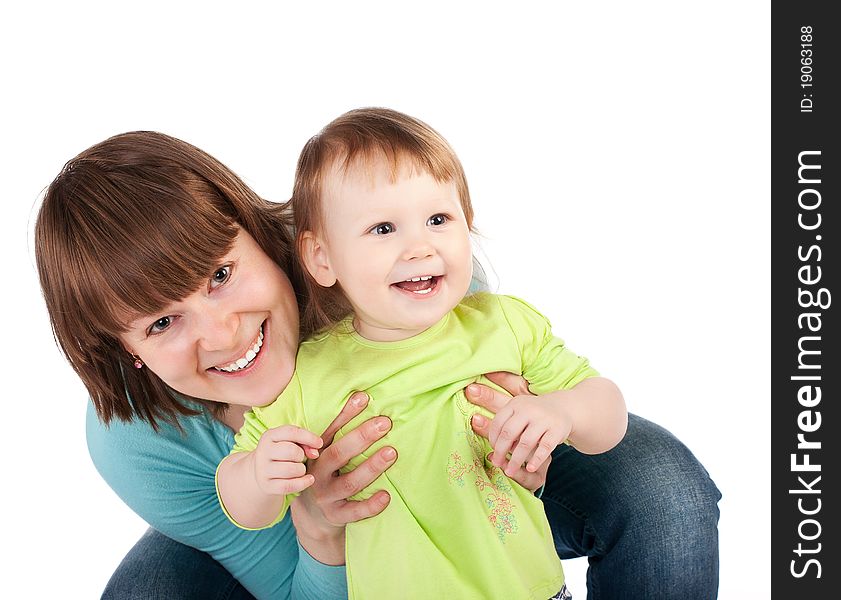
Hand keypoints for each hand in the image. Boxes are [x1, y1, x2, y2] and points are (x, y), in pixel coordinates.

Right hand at [251, 425, 323, 495]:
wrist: (263, 472)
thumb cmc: (283, 453)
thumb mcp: (291, 443)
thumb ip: (305, 443)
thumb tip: (315, 453)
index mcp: (269, 436)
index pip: (291, 432)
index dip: (309, 437)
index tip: (320, 443)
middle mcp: (262, 451)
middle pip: (291, 451)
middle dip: (302, 456)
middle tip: (301, 459)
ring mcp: (263, 470)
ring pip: (290, 470)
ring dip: (301, 470)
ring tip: (300, 469)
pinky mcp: (266, 485)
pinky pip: (288, 486)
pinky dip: (302, 483)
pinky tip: (309, 479)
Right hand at [291, 392, 396, 563]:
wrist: (312, 516)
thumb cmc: (327, 474)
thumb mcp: (326, 453)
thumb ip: (341, 431)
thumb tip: (363, 397)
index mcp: (317, 453)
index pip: (331, 430)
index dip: (346, 414)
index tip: (364, 398)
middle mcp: (318, 473)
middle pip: (339, 454)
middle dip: (361, 437)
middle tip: (384, 423)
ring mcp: (327, 496)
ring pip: (350, 482)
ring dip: (371, 467)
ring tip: (391, 453)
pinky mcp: (337, 516)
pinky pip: (354, 512)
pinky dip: (370, 505)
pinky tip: (386, 496)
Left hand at [465, 371, 562, 487]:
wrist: (563, 408)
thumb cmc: (532, 414)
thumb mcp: (518, 412)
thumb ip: (504, 425)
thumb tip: (487, 441)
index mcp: (515, 404)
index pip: (498, 423)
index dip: (493, 439)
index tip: (491, 451)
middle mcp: (529, 409)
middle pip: (509, 433)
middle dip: (500, 451)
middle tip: (496, 463)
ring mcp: (544, 419)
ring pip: (526, 442)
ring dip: (516, 459)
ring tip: (509, 471)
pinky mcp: (557, 430)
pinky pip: (545, 447)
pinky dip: (536, 459)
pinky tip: (529, 468)